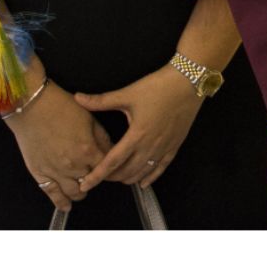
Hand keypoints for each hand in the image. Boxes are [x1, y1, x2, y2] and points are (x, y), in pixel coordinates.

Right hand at [7, 77, 113, 210]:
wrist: (31, 107)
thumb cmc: (62, 107)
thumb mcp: (90, 118)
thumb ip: (102, 138)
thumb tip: (111, 151)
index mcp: (88, 150)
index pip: (107, 167)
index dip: (111, 167)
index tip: (113, 167)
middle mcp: (73, 165)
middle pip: (92, 181)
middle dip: (97, 178)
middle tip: (97, 175)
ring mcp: (55, 171)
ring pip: (74, 192)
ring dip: (82, 191)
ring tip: (84, 189)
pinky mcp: (39, 173)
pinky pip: (52, 193)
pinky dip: (61, 202)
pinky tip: (67, 207)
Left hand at [73, 65, 202, 190]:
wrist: (188, 82)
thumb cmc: (158, 87)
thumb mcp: (128, 93)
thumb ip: (101, 100)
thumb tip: (78, 98)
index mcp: (136, 134)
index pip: (112, 162)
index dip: (97, 175)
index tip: (85, 184)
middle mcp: (150, 145)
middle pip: (127, 171)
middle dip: (111, 177)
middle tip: (99, 176)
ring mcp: (164, 147)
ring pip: (143, 172)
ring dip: (128, 178)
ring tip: (117, 178)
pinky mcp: (175, 145)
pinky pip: (161, 167)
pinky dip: (150, 177)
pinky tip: (143, 182)